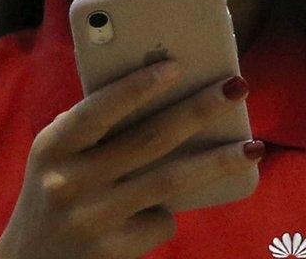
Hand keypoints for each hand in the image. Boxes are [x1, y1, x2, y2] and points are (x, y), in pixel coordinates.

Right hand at [0, 59, 263, 258]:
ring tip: (253, 147)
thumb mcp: (57, 156)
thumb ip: (94, 130)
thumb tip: (165, 95)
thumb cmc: (56, 190)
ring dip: (217, 161)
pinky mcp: (115, 249)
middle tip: (237, 87)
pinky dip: (167, 211)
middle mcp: (70, 181)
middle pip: (149, 140)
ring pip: (170, 181)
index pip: (97, 110)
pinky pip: (160, 220)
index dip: (137, 87)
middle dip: (198, 110)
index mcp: (52, 147)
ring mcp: (94, 218)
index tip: (176, 65)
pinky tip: (157, 212)